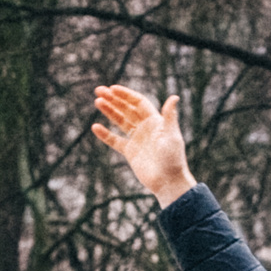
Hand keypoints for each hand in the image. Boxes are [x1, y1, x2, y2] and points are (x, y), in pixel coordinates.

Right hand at [92, 85, 196, 204]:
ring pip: (120, 121)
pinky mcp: (130, 152)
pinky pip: (115, 141)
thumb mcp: (172, 135)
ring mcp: (137, 139)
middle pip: (127, 109)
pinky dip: (105, 134)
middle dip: (113, 99)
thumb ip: (169, 116)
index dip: (125, 95)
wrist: (168, 182)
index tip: (112, 89)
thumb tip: (174, 96)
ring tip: (97, 102)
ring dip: (109, 111)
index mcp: (155, 121)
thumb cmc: (173, 159)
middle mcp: (145, 128)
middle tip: (98, 91)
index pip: (138, 102)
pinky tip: (95, 127)